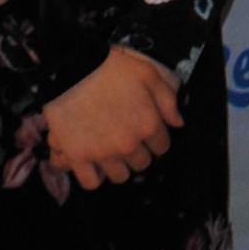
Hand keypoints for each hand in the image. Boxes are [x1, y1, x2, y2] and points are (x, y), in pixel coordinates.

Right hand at [44, 49, 180, 188]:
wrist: (70, 67)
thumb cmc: (110, 67)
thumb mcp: (148, 73)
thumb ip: (168, 99)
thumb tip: (178, 123)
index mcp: (148, 125)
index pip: (162, 147)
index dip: (154, 138)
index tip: (143, 129)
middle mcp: (129, 144)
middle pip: (142, 163)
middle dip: (137, 151)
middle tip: (125, 137)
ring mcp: (103, 153)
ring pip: (120, 176)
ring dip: (118, 165)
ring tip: (110, 151)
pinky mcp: (78, 156)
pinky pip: (91, 182)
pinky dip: (93, 176)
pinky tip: (93, 164)